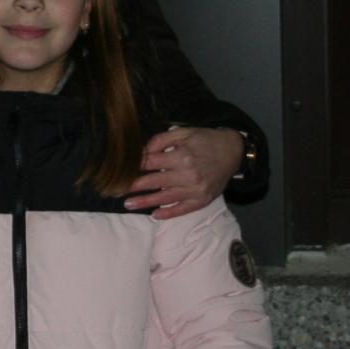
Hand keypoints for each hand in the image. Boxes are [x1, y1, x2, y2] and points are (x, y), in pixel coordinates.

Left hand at [123, 126, 243, 219]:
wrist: (233, 152)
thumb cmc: (205, 140)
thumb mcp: (184, 133)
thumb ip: (162, 140)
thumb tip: (143, 151)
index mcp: (182, 156)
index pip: (151, 163)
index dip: (134, 167)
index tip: (120, 171)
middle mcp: (188, 174)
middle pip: (154, 182)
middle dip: (134, 187)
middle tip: (117, 191)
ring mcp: (195, 189)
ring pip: (165, 198)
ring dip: (145, 202)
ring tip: (128, 205)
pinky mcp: (202, 200)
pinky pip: (183, 209)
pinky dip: (169, 213)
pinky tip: (155, 215)